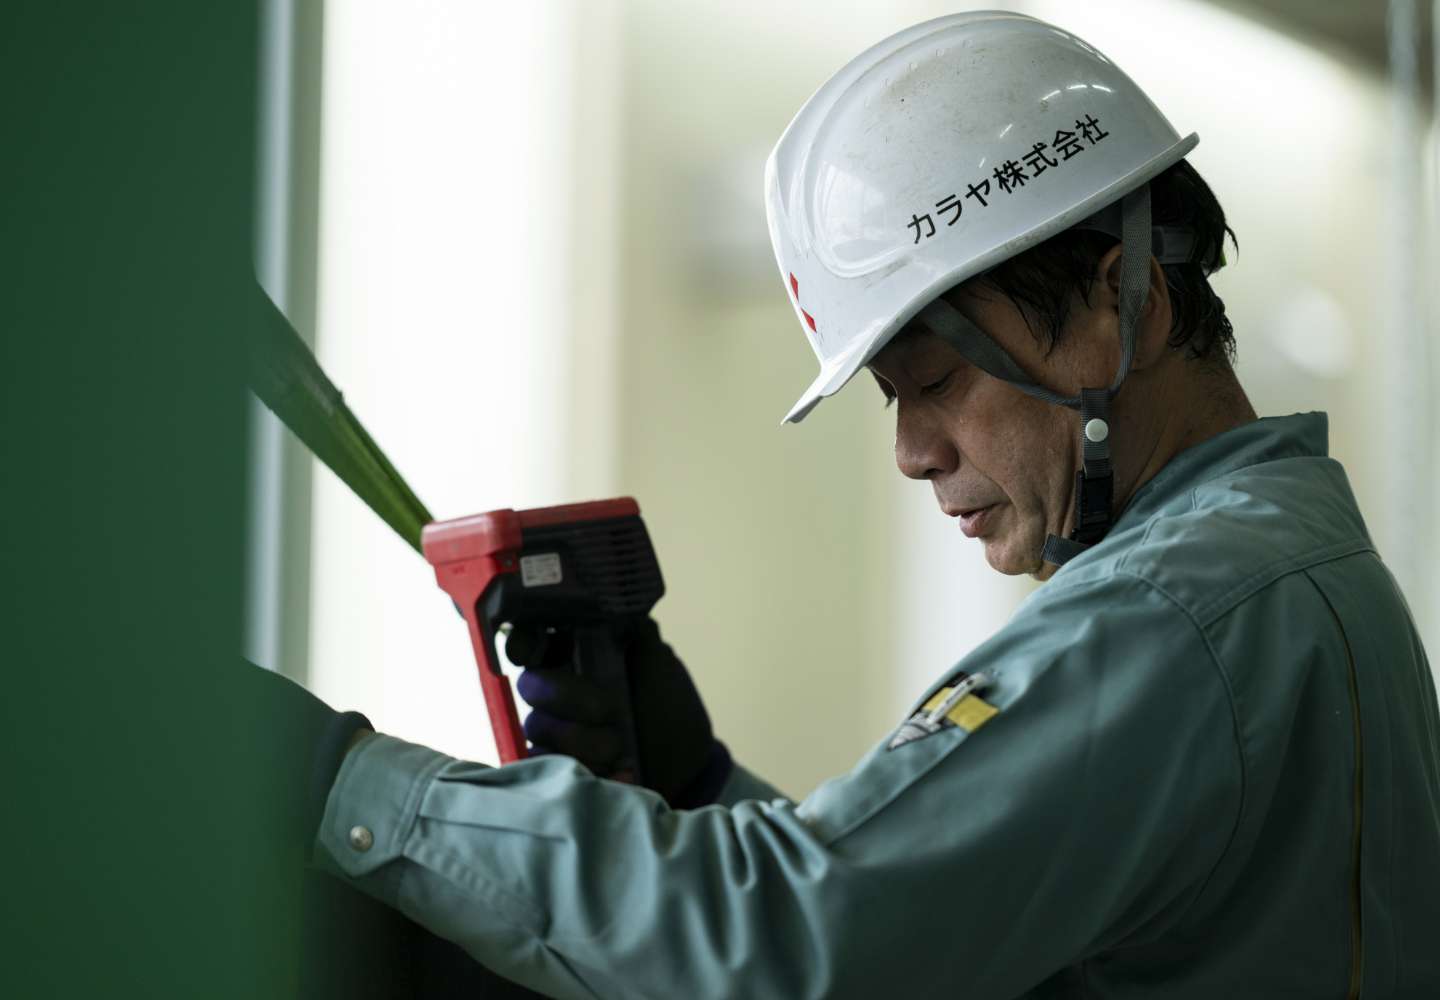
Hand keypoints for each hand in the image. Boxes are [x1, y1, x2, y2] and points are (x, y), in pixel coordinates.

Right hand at [507, 617, 729, 806]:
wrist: (686, 766)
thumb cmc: (671, 709)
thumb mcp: (660, 666)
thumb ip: (635, 633)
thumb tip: (614, 603)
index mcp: (578, 655)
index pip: (532, 639)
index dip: (523, 641)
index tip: (530, 651)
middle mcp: (560, 689)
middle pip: (530, 684)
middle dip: (565, 696)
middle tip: (608, 710)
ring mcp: (557, 729)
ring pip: (536, 726)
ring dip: (579, 739)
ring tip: (619, 748)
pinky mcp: (558, 766)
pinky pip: (540, 763)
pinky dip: (573, 765)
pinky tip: (609, 770)